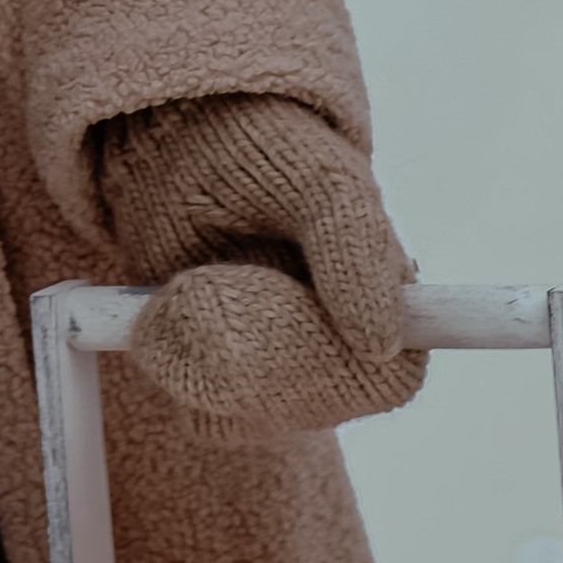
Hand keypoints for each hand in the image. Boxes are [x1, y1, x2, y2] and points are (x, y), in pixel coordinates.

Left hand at [92, 93, 425, 445]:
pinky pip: (203, 417)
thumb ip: (356, 249)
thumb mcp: (320, 180)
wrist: (177, 146)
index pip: (388, 377)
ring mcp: (276, 375)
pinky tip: (174, 308)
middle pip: (315, 403)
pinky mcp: (217, 387)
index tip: (283, 297)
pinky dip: (174, 359)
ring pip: (254, 414)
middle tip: (221, 277)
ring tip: (197, 280)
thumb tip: (384, 344)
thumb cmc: (262, 155)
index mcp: (385, 302)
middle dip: (256, 340)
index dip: (336, 357)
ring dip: (207, 342)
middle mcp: (337, 351)